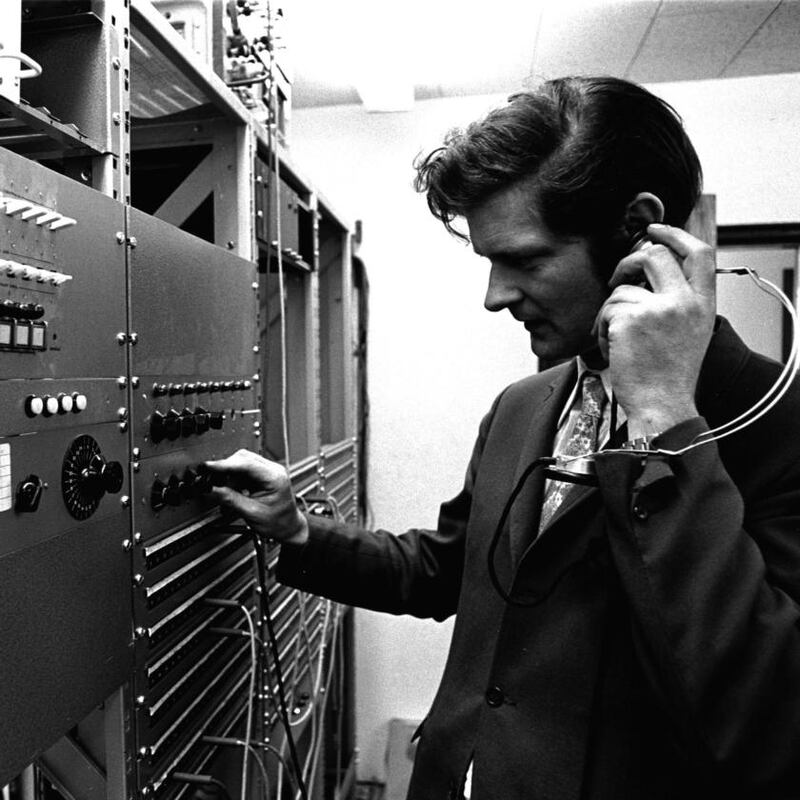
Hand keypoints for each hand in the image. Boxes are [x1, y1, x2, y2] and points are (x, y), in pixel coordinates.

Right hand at [203, 449, 308, 544]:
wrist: (288, 527)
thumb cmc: (278, 522)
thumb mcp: (251, 513)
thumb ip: (230, 499)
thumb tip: (211, 489)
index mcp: (274, 477)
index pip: (246, 463)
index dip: (225, 464)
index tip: (209, 467)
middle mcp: (273, 469)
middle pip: (243, 459)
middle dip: (225, 469)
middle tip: (211, 481)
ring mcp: (269, 471)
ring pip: (242, 463)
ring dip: (229, 476)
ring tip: (224, 491)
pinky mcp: (263, 475)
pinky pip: (244, 471)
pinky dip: (235, 479)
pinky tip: (232, 491)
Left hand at [595, 223, 716, 438]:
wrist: (662, 405)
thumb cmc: (669, 375)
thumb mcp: (689, 332)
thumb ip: (678, 301)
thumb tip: (649, 274)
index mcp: (703, 304)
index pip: (700, 252)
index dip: (675, 234)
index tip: (654, 231)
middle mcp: (685, 301)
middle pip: (656, 255)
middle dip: (629, 261)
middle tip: (616, 278)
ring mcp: (659, 308)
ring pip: (622, 288)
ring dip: (611, 312)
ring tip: (617, 338)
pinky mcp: (632, 319)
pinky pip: (607, 310)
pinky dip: (603, 329)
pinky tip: (614, 349)